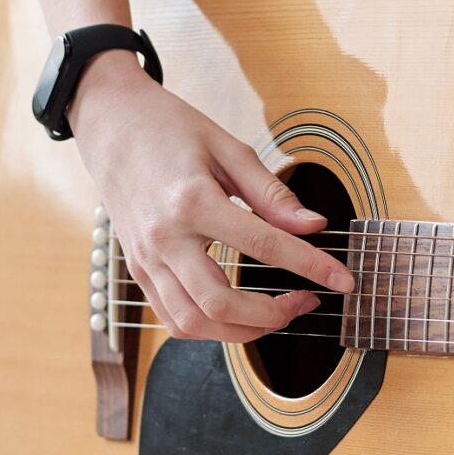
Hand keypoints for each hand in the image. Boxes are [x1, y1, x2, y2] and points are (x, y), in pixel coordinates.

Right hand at [70, 51, 353, 342]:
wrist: (110, 123)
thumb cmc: (170, 128)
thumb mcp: (229, 149)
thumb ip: (272, 194)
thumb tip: (314, 226)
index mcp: (192, 200)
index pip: (263, 245)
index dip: (310, 267)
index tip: (343, 280)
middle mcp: (163, 238)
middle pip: (220, 304)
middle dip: (272, 316)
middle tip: (305, 300)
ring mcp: (145, 259)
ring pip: (192, 323)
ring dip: (241, 331)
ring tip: (275, 313)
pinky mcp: (137, 269)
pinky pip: (171, 319)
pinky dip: (208, 328)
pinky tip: (237, 314)